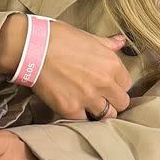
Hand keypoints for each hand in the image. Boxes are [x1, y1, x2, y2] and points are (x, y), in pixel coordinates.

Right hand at [0, 16, 132, 119]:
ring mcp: (88, 98)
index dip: (117, 85)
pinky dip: (82, 118)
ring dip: (100, 112)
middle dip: (113, 101)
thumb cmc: (57, 37)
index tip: (108, 85)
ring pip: (108, 116)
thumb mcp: (87, 37)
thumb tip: (121, 41)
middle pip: (122, 103)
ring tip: (90, 107)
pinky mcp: (71, 109)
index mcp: (111, 63)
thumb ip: (107, 44)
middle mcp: (104, 82)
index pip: (127, 84)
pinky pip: (85, 122)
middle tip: (101, 98)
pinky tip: (75, 110)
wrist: (31, 47)